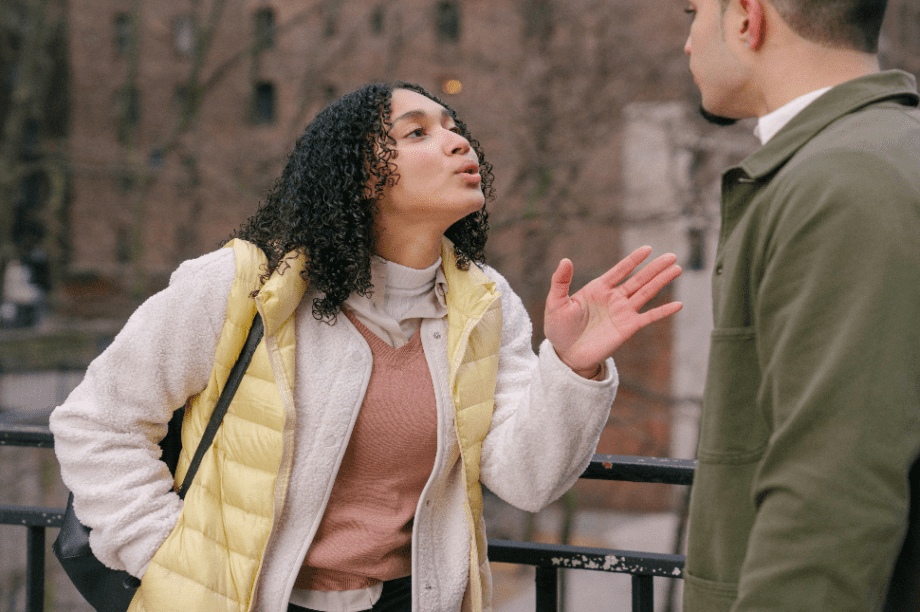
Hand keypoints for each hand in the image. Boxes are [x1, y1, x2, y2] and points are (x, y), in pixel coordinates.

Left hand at [544, 246, 682, 376]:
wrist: (566, 355)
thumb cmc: (559, 328)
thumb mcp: (556, 303)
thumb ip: (560, 281)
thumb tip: (565, 260)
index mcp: (598, 288)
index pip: (620, 270)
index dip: (633, 260)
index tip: (647, 248)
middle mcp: (614, 298)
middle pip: (638, 279)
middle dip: (655, 267)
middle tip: (672, 256)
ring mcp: (622, 312)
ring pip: (646, 293)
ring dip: (661, 281)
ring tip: (677, 269)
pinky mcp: (628, 328)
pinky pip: (649, 317)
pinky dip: (663, 311)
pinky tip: (678, 304)